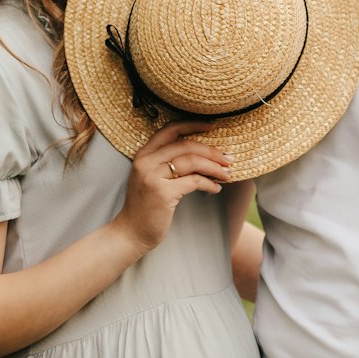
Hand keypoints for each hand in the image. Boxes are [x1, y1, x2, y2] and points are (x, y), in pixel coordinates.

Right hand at [114, 119, 231, 254]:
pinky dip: (209, 183)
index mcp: (144, 153)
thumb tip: (202, 153)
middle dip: (211, 151)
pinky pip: (193, 182)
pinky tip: (216, 188)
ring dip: (214, 167)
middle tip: (228, 158)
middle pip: (185, 145)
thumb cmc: (146, 205)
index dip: (193, 125)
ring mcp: (153, 177)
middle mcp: (146, 161)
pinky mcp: (163, 194)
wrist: (131, 232)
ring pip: (191, 162)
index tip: (212, 126)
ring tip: (227, 173)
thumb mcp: (151, 177)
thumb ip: (167, 162)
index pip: (171, 129)